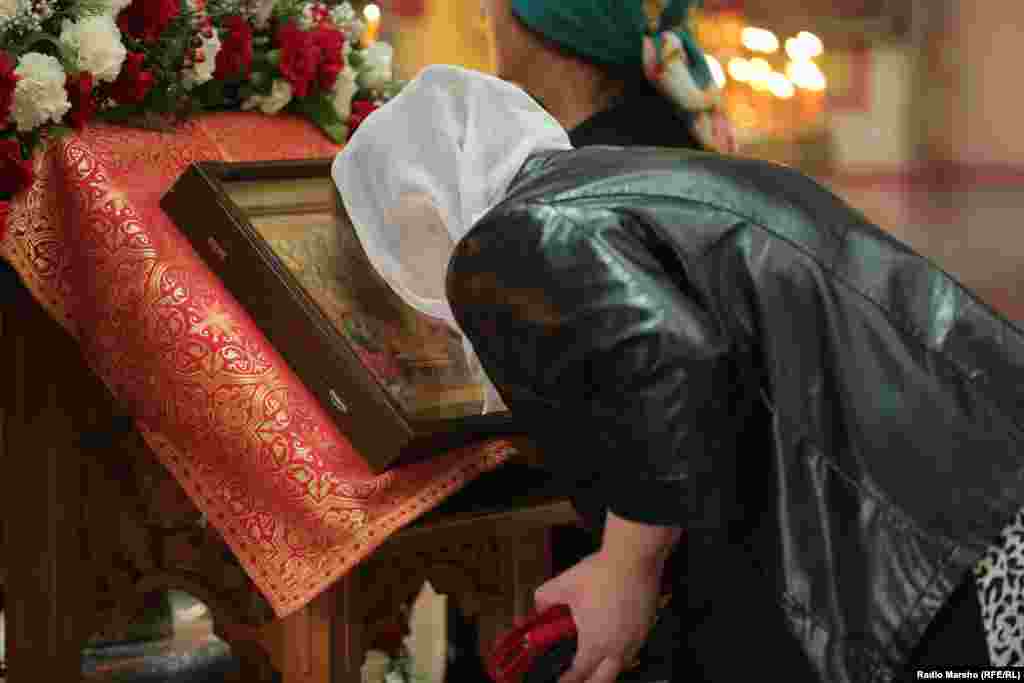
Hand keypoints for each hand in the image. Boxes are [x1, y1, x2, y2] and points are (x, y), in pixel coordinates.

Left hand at [533, 549, 662, 682]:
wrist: (634, 558)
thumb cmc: (601, 572)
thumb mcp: (564, 585)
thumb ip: (545, 599)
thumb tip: (539, 607)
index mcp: (596, 643)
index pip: (580, 673)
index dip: (568, 680)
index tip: (562, 681)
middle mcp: (618, 647)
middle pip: (603, 679)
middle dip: (589, 682)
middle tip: (578, 679)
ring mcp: (636, 639)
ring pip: (621, 665)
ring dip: (607, 668)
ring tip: (596, 662)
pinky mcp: (647, 627)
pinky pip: (634, 649)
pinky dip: (622, 652)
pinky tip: (615, 640)